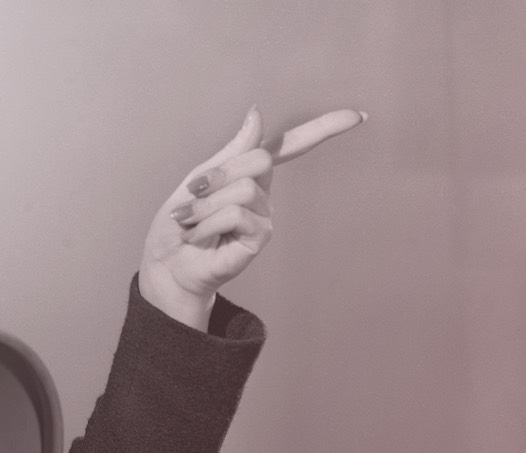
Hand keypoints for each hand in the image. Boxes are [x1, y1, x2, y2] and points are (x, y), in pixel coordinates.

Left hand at [138, 106, 367, 329]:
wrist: (169, 265)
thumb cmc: (181, 224)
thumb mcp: (199, 180)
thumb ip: (231, 151)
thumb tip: (257, 113)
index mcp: (249, 173)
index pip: (289, 146)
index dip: (323, 128)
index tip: (356, 117)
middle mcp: (262, 192)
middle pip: (257, 159)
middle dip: (219, 175)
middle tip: (194, 195)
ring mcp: (264, 215)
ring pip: (244, 189)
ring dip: (205, 205)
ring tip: (190, 221)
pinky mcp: (260, 237)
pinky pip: (237, 214)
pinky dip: (207, 222)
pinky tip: (198, 235)